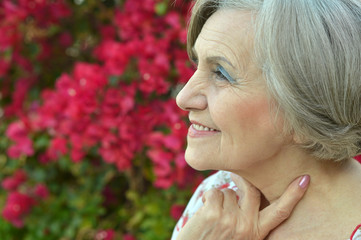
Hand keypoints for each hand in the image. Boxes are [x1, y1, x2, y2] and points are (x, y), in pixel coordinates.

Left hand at [176, 174, 309, 239]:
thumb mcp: (238, 235)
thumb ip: (246, 218)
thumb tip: (242, 192)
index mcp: (256, 233)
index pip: (280, 212)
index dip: (293, 195)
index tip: (304, 179)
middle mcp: (247, 226)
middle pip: (253, 190)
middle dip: (243, 181)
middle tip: (235, 178)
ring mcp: (231, 219)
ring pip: (229, 192)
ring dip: (220, 199)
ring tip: (213, 216)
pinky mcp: (213, 213)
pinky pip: (214, 192)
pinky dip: (207, 198)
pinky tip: (204, 213)